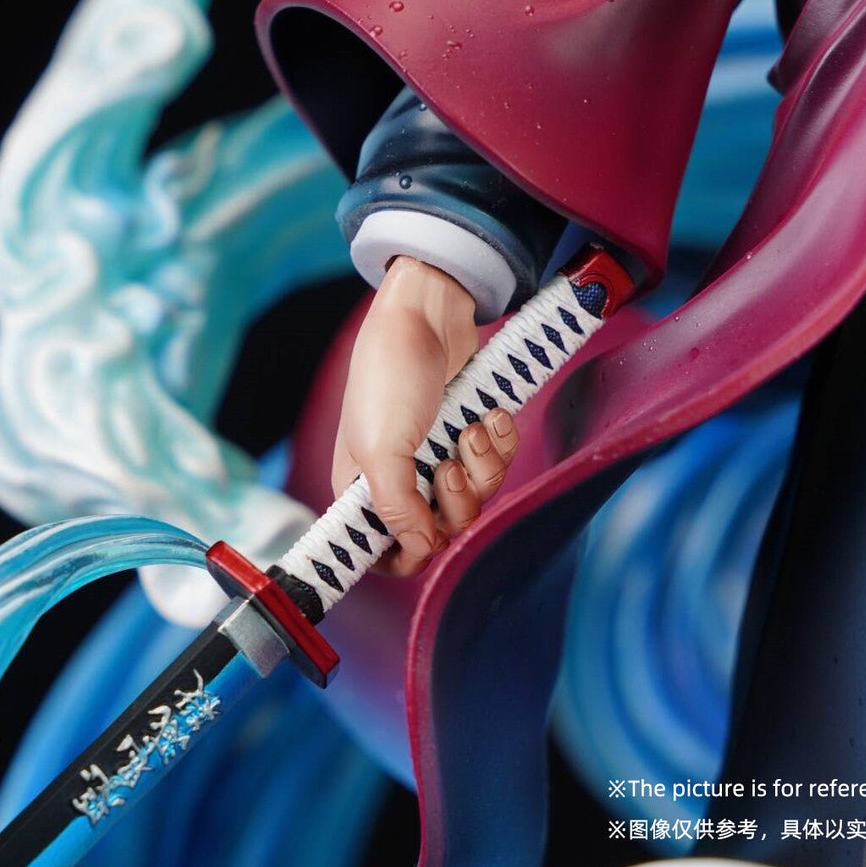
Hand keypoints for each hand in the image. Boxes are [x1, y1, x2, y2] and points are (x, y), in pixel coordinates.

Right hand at [332, 255, 519, 574]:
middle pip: (443, 529)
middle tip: (449, 463)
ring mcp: (437, 454)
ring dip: (482, 465)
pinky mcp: (468, 432)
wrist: (428, 311)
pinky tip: (491, 415)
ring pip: (476, 497)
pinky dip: (500, 441)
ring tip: (472, 428)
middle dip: (457, 501)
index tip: (428, 536)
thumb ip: (396, 509)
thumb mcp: (380, 448)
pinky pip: (498, 461)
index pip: (385, 551)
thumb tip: (421, 551)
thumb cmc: (389, 376)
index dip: (409, 554)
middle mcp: (401, 477)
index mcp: (364, 488)